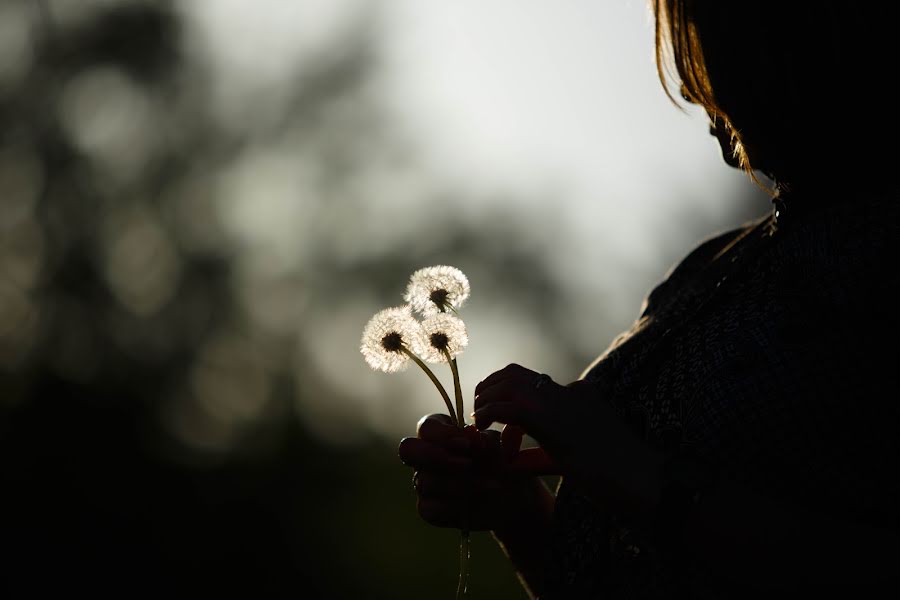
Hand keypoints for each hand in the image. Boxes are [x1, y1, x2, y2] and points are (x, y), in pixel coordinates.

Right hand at [398, 413, 555, 531]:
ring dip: (459, 484)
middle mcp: (427, 455)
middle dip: (433, 455)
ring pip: (424, 481)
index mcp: (441, 432)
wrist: (514, 498)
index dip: (443, 435)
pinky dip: (454, 505)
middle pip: (407, 449)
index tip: (468, 444)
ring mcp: (425, 482)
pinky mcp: (428, 508)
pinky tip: (474, 504)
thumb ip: (491, 441)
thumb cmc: (504, 464)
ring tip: (489, 485)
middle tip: (466, 464)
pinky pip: (429, 507)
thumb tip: (474, 435)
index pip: (427, 427)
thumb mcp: (504, 450)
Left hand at [472, 364, 662, 520]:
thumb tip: (513, 459)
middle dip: (491, 389)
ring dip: (487, 400)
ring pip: (509, 383)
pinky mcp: (553, 420)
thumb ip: (541, 454)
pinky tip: (483, 428)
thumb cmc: (618, 477)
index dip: (509, 401)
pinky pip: (510, 407)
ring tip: (479, 422)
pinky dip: (490, 414)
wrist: (644, 481)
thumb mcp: (574, 458)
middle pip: (516, 374)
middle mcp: (570, 391)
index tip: (502, 427)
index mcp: (580, 395)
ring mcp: (563, 402)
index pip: (534, 384)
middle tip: (479, 412)